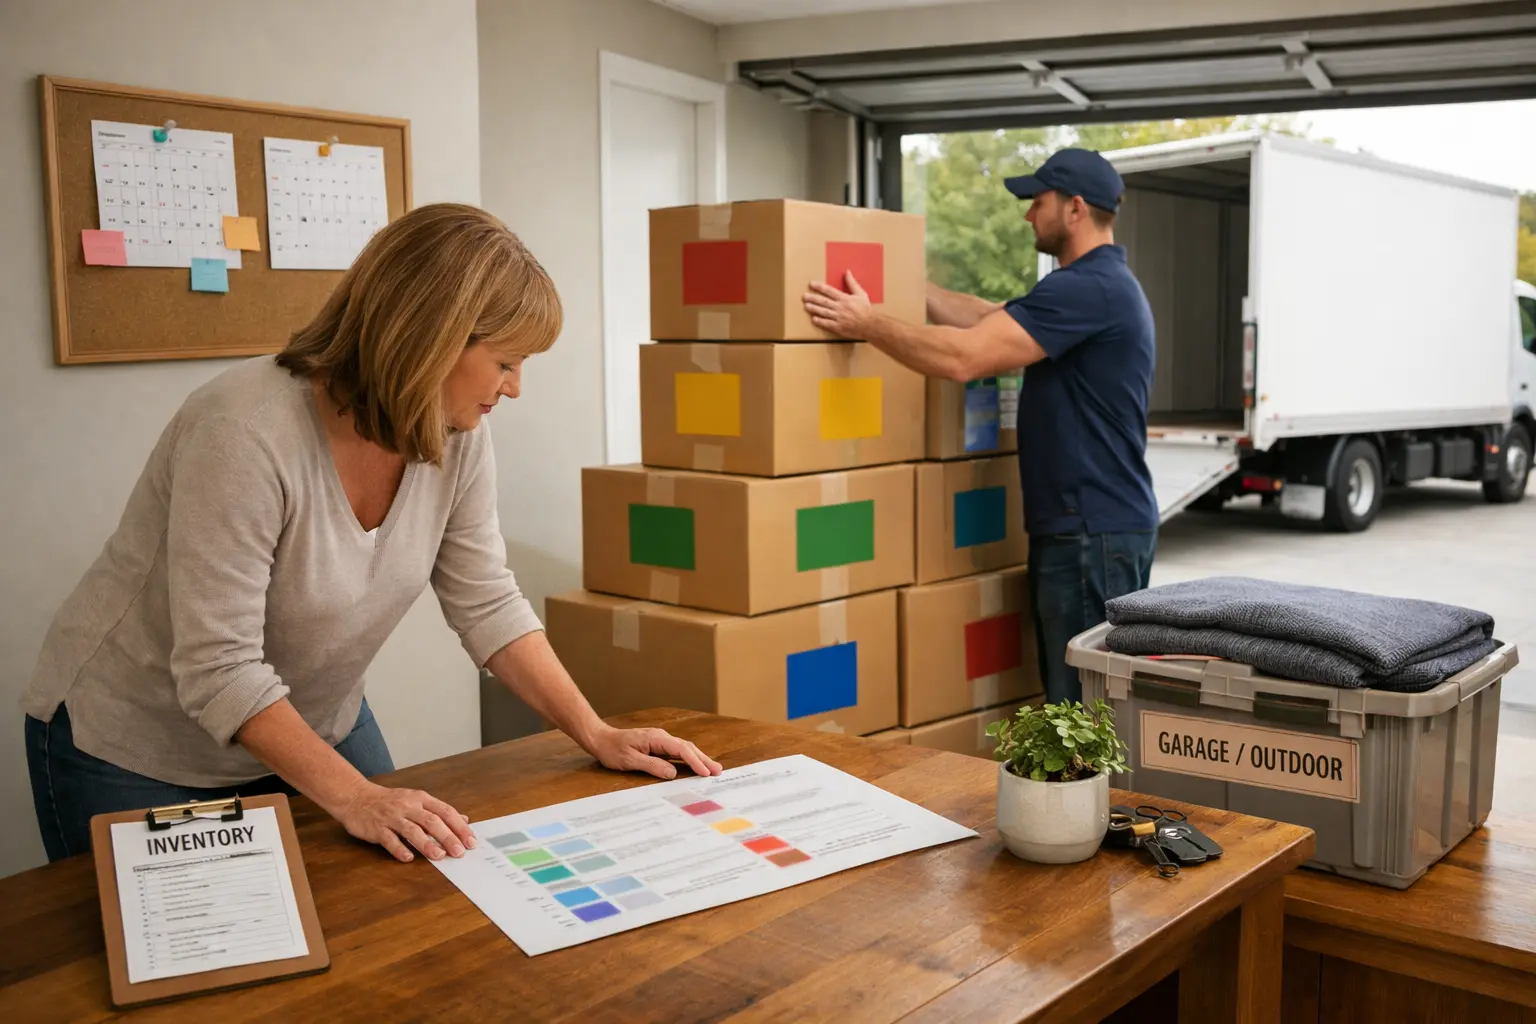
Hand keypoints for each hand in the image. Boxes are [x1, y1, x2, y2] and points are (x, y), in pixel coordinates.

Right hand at [332, 781, 476, 862]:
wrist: (356, 797)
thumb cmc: (390, 801)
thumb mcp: (416, 800)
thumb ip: (438, 811)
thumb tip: (463, 819)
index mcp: (420, 799)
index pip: (445, 811)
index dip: (459, 826)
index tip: (471, 841)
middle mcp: (408, 806)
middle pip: (432, 821)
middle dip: (448, 837)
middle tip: (459, 852)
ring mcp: (392, 817)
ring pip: (412, 830)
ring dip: (427, 844)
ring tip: (439, 856)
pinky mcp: (376, 828)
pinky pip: (389, 839)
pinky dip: (399, 849)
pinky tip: (408, 857)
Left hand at [586, 725, 723, 779]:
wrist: (601, 739)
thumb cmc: (612, 749)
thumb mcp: (629, 760)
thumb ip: (652, 766)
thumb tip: (673, 773)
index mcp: (656, 738)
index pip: (681, 750)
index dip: (695, 761)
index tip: (706, 772)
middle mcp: (661, 737)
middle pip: (687, 747)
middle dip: (703, 759)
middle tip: (718, 771)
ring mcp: (660, 740)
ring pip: (684, 749)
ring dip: (698, 758)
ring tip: (712, 769)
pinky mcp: (657, 746)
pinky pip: (677, 752)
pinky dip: (689, 758)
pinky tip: (695, 765)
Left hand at [804, 271, 875, 338]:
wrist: (870, 325)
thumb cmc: (865, 310)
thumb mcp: (861, 294)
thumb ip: (852, 283)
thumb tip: (847, 272)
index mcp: (844, 298)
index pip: (829, 291)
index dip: (819, 287)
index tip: (811, 284)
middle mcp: (840, 307)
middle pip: (824, 301)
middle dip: (813, 298)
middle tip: (804, 296)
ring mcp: (838, 318)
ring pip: (823, 312)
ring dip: (814, 309)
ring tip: (806, 306)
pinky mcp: (838, 327)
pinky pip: (827, 324)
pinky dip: (820, 321)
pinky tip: (813, 319)